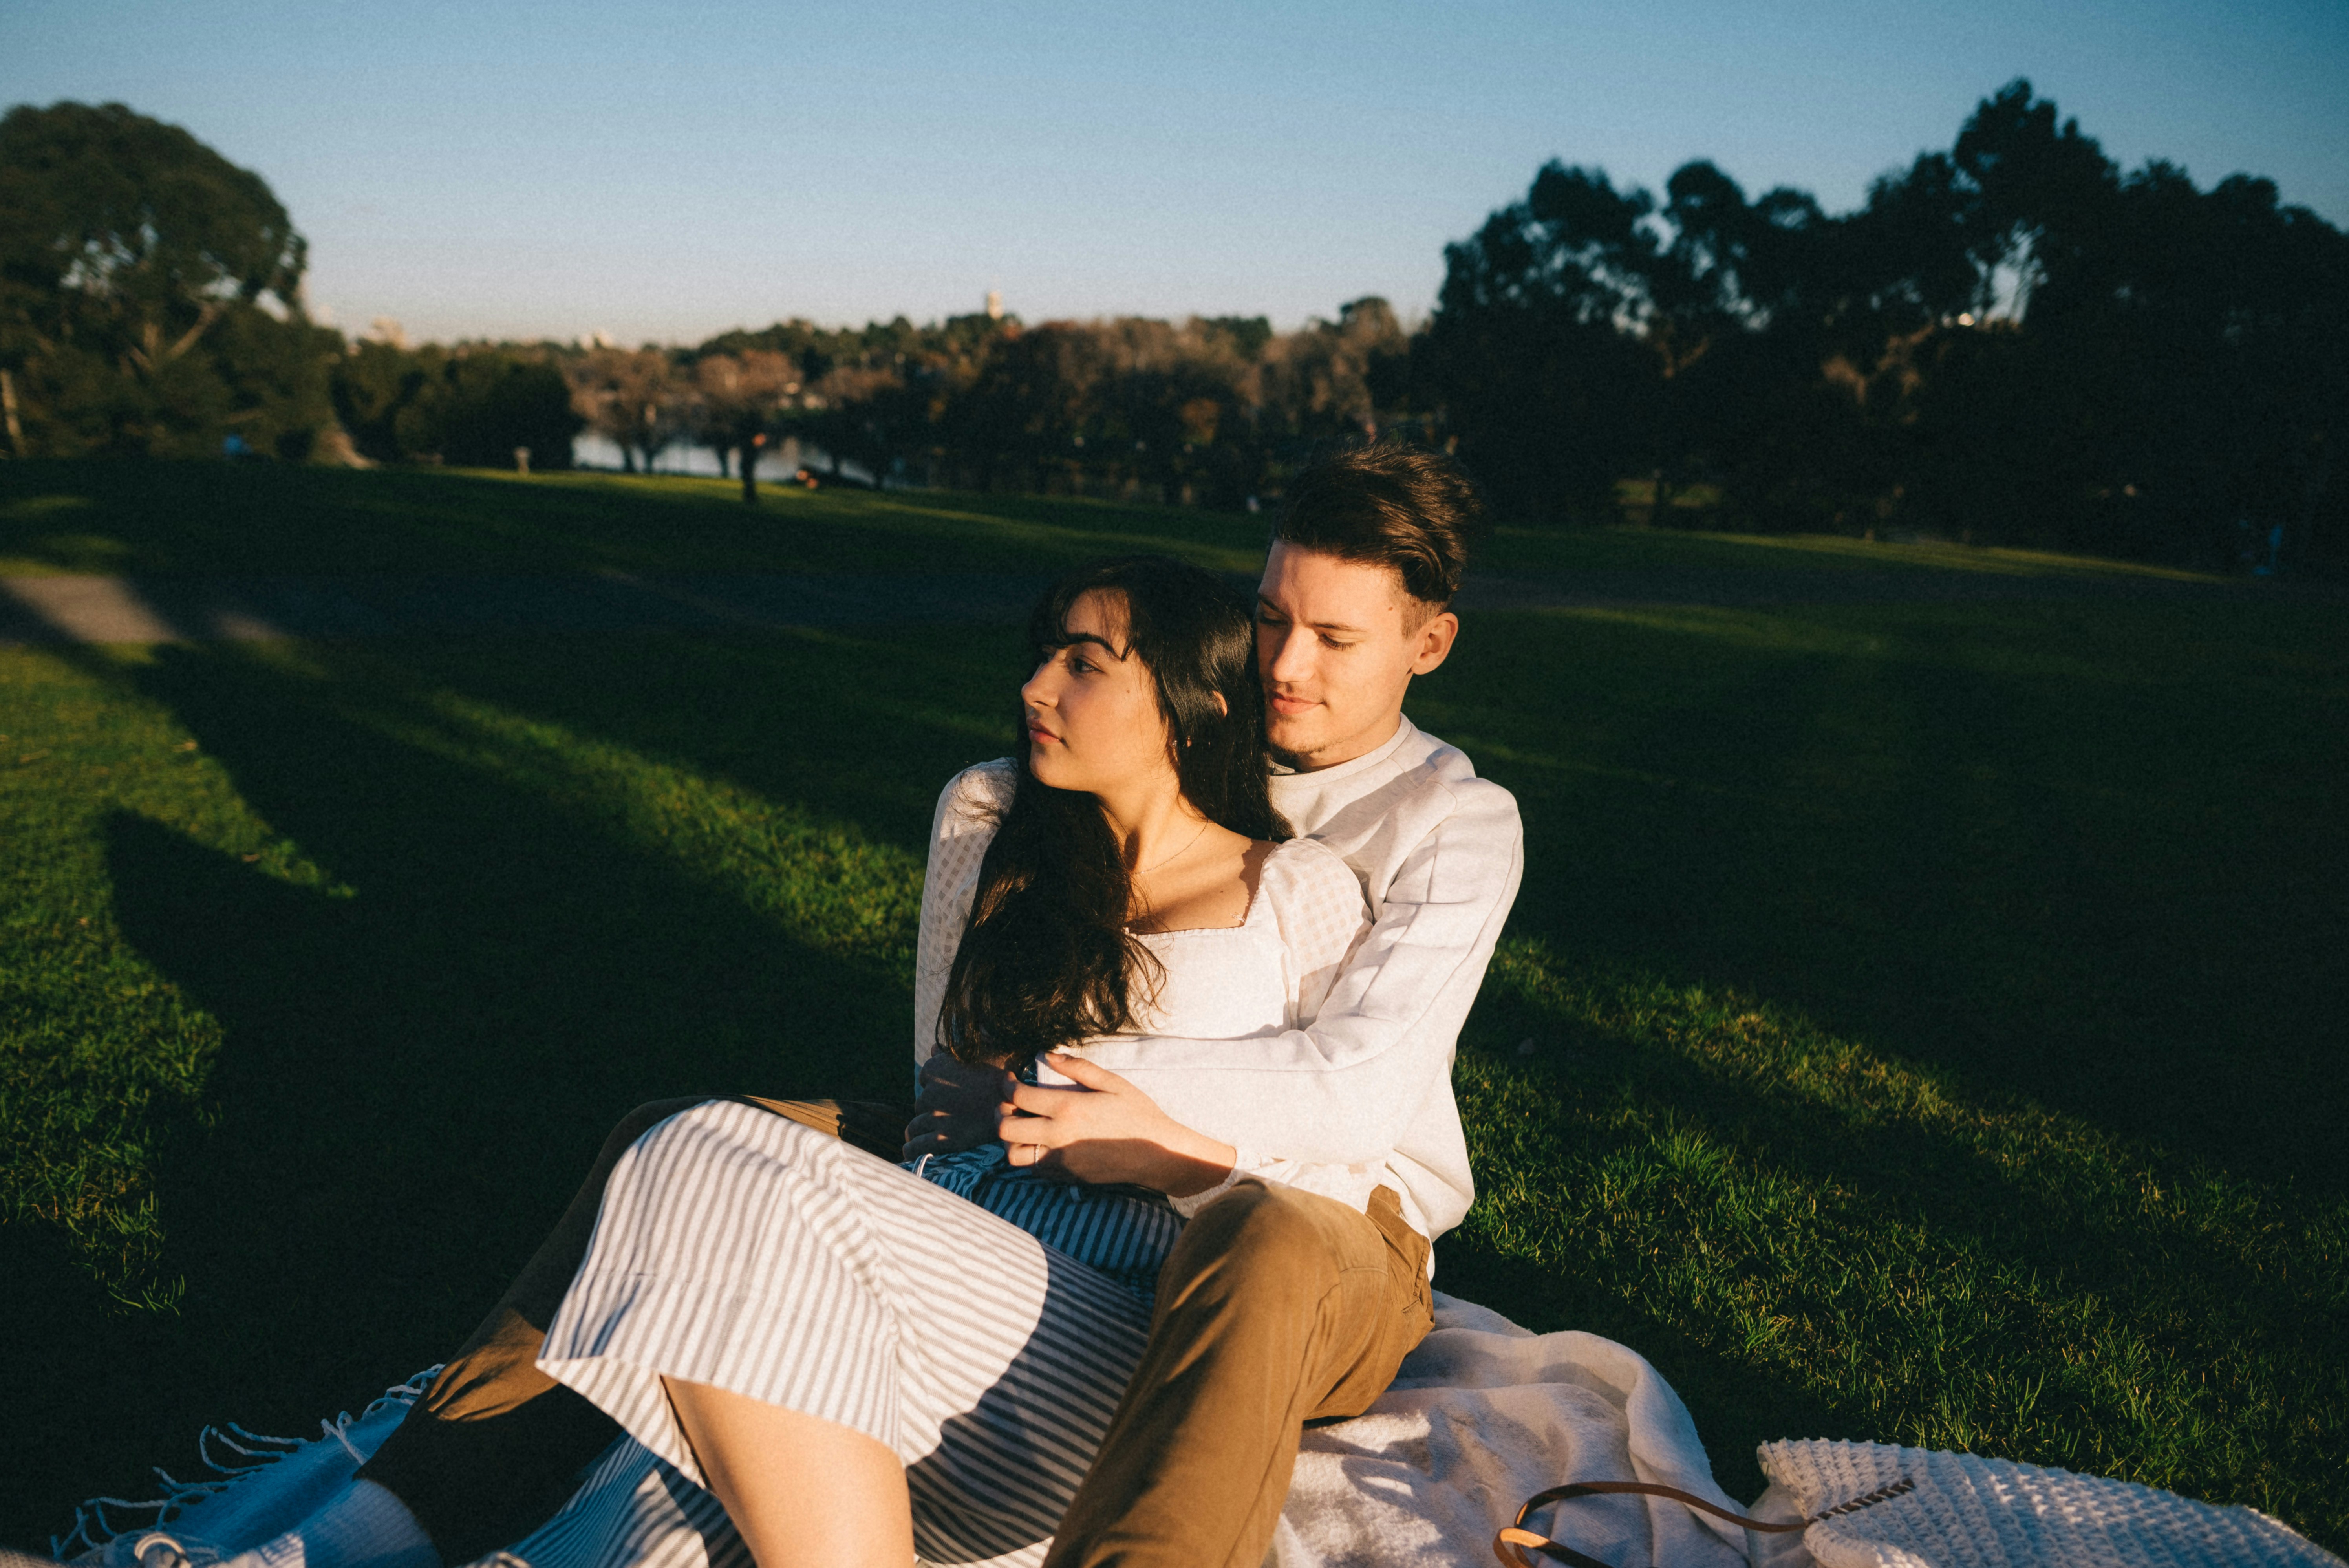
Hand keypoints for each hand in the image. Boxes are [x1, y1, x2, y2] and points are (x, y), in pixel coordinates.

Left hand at [902, 1054, 1016, 1160]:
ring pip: (915, 1127)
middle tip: (952, 1115)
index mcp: (934, 1069)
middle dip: (932, 1110)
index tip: (951, 1094)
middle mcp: (930, 1092)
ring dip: (921, 1131)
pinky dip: (913, 1149)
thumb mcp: (978, 1054)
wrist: (1019, 1103)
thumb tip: (933, 1049)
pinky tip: (916, 1149)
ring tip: (933, 1134)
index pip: (925, 1081)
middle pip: (921, 1105)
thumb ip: (951, 1052)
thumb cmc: (1002, 1074)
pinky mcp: (942, 1139)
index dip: (937, 1088)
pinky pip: (916, 1146)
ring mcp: (935, 1117)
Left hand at [999, 1053, 1235, 1195]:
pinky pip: (1033, 1169)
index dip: (1006, 1086)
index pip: (1019, 1096)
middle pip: (1006, 1130)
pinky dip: (1029, 1156)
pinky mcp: (1066, 1176)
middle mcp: (1058, 1135)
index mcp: (1067, 1108)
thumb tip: (1049, 1054)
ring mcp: (1060, 1159)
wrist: (1156, 1154)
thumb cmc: (1137, 1114)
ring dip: (1010, 1140)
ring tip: (1021, 1127)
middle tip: (1009, 1105)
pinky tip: (1041, 1143)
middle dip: (1000, 1114)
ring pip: (1013, 1155)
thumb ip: (1078, 1067)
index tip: (1009, 1079)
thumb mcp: (1113, 1083)